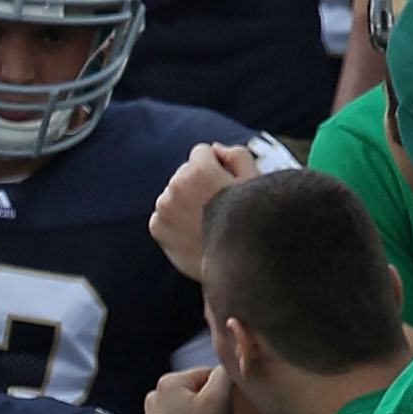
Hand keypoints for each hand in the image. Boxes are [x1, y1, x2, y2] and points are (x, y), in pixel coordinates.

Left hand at [148, 141, 259, 280]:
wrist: (238, 264)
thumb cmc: (251, 220)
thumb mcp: (255, 180)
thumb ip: (236, 155)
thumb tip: (215, 149)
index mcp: (198, 169)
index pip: (202, 153)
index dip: (217, 166)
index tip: (226, 184)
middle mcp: (175, 185)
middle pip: (185, 173)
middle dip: (198, 183)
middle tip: (218, 206)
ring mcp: (163, 207)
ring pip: (174, 194)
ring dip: (186, 201)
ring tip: (207, 221)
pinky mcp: (157, 227)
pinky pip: (165, 215)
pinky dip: (176, 221)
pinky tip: (195, 232)